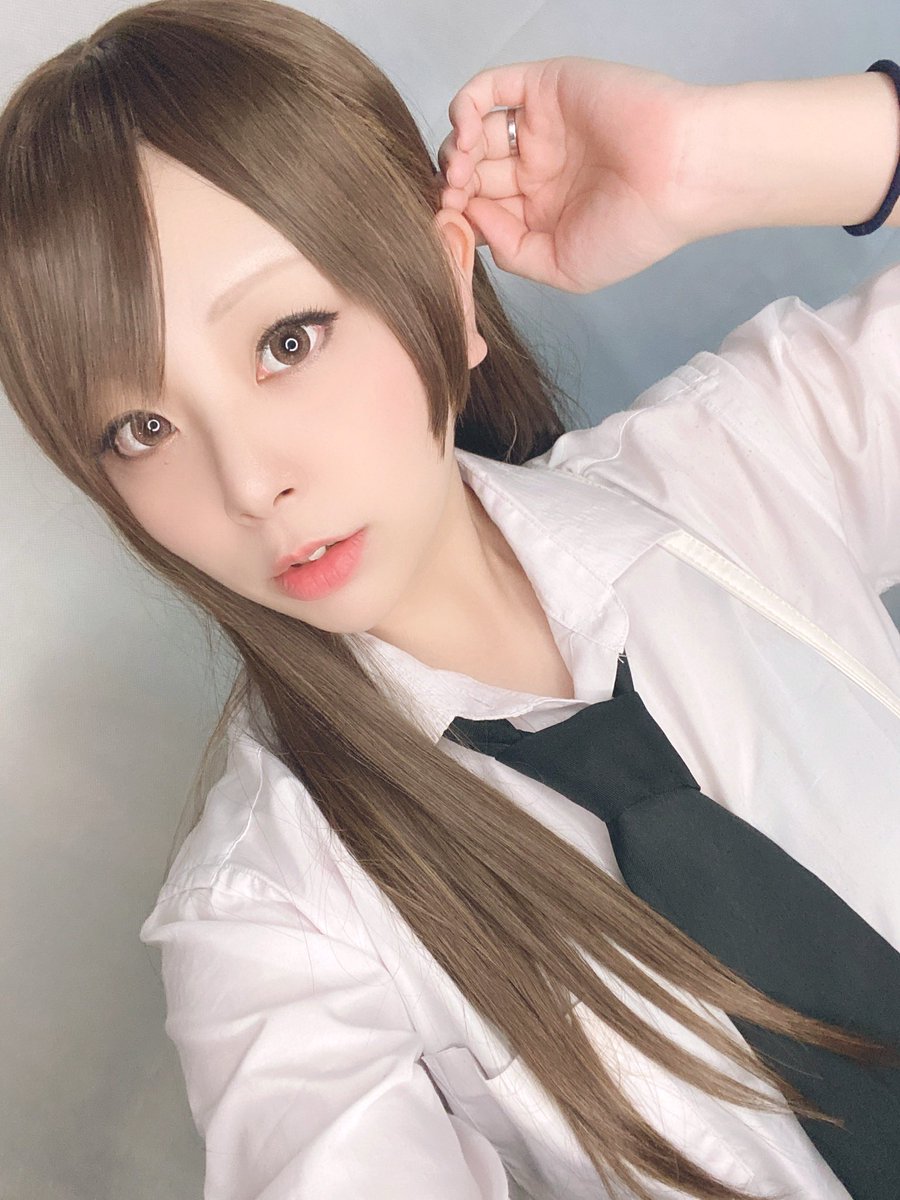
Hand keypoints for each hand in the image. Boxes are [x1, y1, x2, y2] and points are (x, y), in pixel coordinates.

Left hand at [437, 56, 707, 292]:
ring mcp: (538, 127)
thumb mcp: (563, 267)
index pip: (481, 211)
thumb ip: (512, 251)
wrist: (680, 176)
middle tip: (449, 200)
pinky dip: (464, 109)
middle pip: (472, 173)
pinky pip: (488, 89)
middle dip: (452, 188)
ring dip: (454, 153)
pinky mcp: (543, 88)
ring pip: (473, 133)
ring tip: (459, 175)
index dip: (459, 220)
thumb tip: (472, 219)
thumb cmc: (635, 230)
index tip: (448, 232)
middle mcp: (536, 169)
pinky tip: (467, 138)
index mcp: (542, 212)